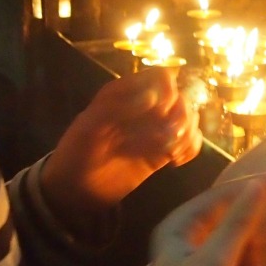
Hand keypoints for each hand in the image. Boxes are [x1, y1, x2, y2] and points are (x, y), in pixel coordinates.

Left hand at [43, 67, 202, 226]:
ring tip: (170, 153)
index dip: (168, 91)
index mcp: (126, 92)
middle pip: (181, 98)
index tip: (161, 112)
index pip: (161, 77)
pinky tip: (175, 162)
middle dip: (180, 117)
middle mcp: (145, 107)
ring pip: (190, 118)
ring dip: (187, 134)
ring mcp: (155, 129)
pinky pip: (190, 141)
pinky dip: (190, 148)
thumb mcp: (89, 126)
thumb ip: (118, 106)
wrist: (75, 189)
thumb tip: (152, 98)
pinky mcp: (162, 151)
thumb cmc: (77, 153)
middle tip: (167, 139)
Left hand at [132, 174, 265, 265]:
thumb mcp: (215, 260)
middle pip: (224, 214)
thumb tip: (260, 186)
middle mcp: (186, 239)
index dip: (251, 186)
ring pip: (231, 237)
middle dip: (253, 209)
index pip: (218, 195)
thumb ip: (238, 222)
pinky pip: (234, 260)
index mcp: (178, 227)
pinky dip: (250, 258)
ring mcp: (198, 262)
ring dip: (253, 236)